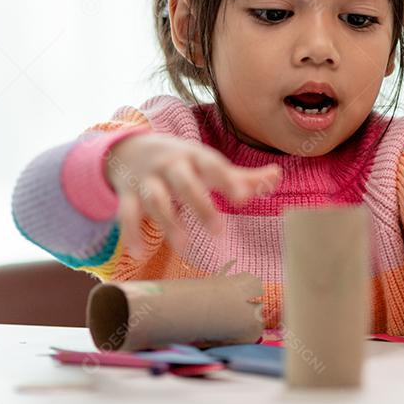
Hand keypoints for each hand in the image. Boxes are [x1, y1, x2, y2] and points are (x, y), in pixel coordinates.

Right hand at [105, 132, 280, 256]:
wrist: (130, 148)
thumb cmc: (182, 161)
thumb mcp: (208, 164)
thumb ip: (242, 176)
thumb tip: (277, 176)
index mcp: (194, 156)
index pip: (213, 165)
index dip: (228, 180)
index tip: (244, 198)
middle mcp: (170, 166)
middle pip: (184, 183)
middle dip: (200, 205)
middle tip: (219, 232)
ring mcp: (147, 180)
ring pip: (156, 200)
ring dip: (168, 223)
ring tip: (184, 247)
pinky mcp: (128, 194)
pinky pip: (126, 214)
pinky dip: (131, 233)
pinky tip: (138, 254)